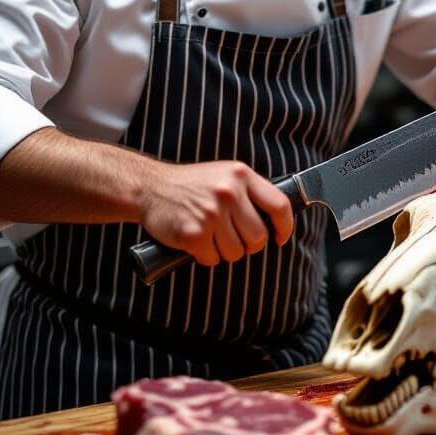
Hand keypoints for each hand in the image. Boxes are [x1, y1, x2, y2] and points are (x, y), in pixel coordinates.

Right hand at [139, 160, 293, 264]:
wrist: (150, 187)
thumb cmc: (192, 185)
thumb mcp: (225, 175)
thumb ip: (249, 192)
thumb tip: (275, 221)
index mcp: (241, 175)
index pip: (279, 205)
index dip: (285, 226)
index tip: (280, 237)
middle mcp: (228, 192)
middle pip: (258, 236)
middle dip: (249, 244)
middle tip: (234, 238)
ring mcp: (211, 213)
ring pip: (236, 252)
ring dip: (225, 252)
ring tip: (211, 236)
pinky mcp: (194, 233)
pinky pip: (213, 259)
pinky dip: (206, 256)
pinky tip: (196, 241)